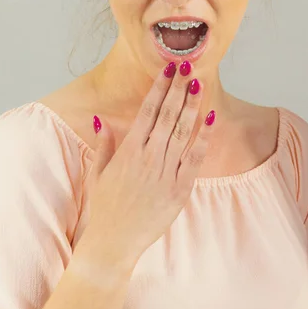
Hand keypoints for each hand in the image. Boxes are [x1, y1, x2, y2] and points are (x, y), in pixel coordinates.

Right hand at [85, 62, 214, 271]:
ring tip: (199, 83)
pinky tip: (209, 118)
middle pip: (168, 116)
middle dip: (178, 89)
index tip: (168, 70)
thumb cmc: (104, 209)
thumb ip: (104, 146)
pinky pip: (194, 159)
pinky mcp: (179, 191)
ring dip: (192, 106)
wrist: (113, 242)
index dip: (159, 88)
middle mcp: (148, 158)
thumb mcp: (98, 174)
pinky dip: (203, 138)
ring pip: (183, 132)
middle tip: (188, 66)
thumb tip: (103, 121)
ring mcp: (165, 174)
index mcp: (128, 152)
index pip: (147, 112)